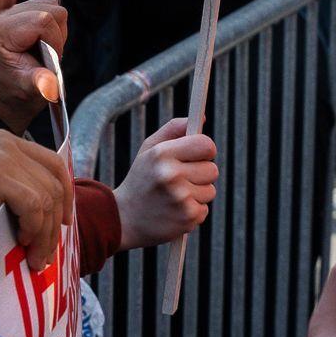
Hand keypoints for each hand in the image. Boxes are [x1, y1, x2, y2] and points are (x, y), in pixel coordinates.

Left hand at [0, 0, 68, 131]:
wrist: (5, 94)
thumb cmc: (14, 91)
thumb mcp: (28, 90)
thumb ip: (39, 84)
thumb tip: (49, 84)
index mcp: (2, 33)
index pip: (43, 20)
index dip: (54, 40)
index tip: (50, 60)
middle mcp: (3, 17)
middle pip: (50, 8)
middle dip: (57, 33)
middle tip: (48, 54)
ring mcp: (11, 11)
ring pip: (51, 5)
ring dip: (55, 28)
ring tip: (45, 48)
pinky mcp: (19, 11)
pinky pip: (47, 6)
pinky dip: (52, 23)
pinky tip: (42, 39)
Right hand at [0, 131, 73, 252]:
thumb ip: (11, 189)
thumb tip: (45, 219)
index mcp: (4, 141)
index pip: (53, 163)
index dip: (65, 195)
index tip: (63, 224)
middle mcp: (6, 143)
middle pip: (53, 183)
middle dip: (55, 223)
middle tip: (46, 254)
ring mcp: (0, 156)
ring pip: (46, 197)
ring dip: (45, 233)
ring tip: (34, 257)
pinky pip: (33, 205)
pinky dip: (33, 228)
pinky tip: (21, 243)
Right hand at [116, 118, 215, 246]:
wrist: (123, 219)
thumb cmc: (141, 179)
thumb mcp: (149, 149)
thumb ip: (174, 129)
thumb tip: (202, 117)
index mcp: (162, 154)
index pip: (206, 145)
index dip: (205, 150)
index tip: (198, 155)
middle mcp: (171, 175)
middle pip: (212, 169)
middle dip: (200, 174)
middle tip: (181, 179)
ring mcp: (180, 198)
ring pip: (210, 191)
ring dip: (197, 194)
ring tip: (174, 196)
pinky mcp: (187, 217)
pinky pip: (204, 209)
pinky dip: (192, 211)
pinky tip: (174, 211)